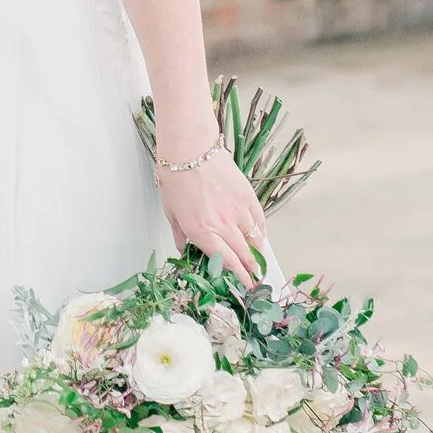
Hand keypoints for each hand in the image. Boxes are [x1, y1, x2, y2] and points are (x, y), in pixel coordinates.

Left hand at [155, 139, 269, 281]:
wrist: (190, 147)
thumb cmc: (175, 176)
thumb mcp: (170, 210)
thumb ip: (180, 234)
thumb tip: (184, 249)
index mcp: (201, 231)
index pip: (224, 261)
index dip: (237, 276)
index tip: (244, 285)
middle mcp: (222, 225)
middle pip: (243, 254)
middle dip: (250, 270)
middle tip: (255, 279)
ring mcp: (238, 210)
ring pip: (254, 238)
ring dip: (257, 252)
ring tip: (258, 260)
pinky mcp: (247, 196)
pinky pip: (259, 220)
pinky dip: (261, 231)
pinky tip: (260, 237)